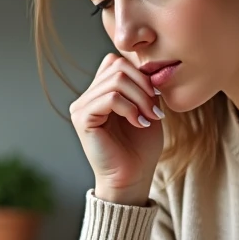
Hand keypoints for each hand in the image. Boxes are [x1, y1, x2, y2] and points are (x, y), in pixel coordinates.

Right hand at [70, 53, 163, 203]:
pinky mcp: (82, 118)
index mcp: (100, 92)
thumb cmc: (140, 148)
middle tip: (155, 110)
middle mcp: (87, 96)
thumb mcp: (148, 109)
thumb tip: (151, 66)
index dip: (140, 74)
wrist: (132, 177)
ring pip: (116, 81)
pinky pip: (110, 98)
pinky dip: (130, 108)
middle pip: (117, 66)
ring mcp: (82, 106)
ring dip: (140, 99)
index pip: (116, 62)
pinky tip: (139, 123)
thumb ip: (145, 86)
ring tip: (148, 118)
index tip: (156, 97)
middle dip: (143, 86)